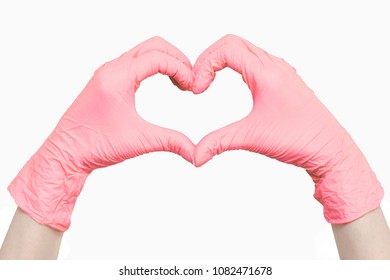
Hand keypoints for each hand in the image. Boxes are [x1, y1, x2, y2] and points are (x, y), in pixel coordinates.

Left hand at [8, 37, 194, 230]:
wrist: (66, 154)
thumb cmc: (93, 146)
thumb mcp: (138, 142)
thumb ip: (171, 142)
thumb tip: (196, 153)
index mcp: (117, 77)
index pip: (158, 58)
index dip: (181, 69)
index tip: (193, 87)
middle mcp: (111, 69)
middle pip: (153, 46)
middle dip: (177, 59)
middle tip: (190, 80)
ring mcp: (108, 73)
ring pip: (144, 52)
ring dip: (166, 62)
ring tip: (180, 82)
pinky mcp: (108, 80)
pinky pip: (135, 62)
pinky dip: (154, 67)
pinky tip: (163, 83)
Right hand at [192, 34, 382, 223]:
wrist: (330, 149)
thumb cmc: (299, 139)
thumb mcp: (252, 138)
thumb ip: (219, 142)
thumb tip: (195, 156)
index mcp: (266, 72)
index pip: (225, 49)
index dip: (204, 65)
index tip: (198, 89)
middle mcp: (274, 65)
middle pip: (231, 43)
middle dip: (208, 59)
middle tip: (198, 83)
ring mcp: (280, 71)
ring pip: (244, 49)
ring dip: (222, 60)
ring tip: (209, 82)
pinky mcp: (283, 80)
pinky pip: (255, 60)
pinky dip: (236, 65)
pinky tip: (232, 83)